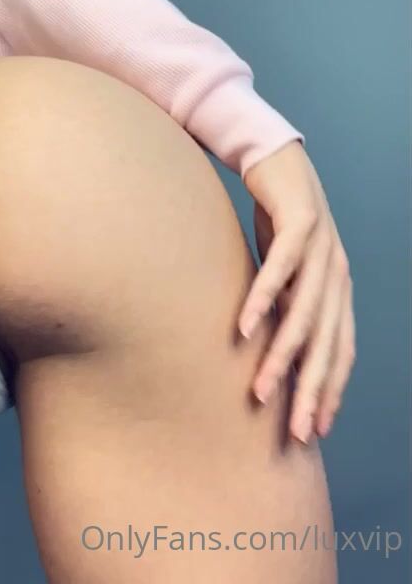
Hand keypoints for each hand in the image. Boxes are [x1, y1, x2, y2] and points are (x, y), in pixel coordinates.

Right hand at [239, 140, 355, 443]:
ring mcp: (322, 246)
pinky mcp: (299, 221)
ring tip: (262, 389)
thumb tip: (272, 349)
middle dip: (312, 389)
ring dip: (284, 354)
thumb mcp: (285, 270)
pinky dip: (264, 298)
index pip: (341, 348)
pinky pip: (281, 266)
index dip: (330, 389)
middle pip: (328, 340)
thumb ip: (286, 305)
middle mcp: (337, 270)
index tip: (314, 429)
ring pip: (305, 311)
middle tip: (296, 430)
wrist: (275, 156)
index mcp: (337, 285)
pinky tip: (245, 326)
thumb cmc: (277, 218)